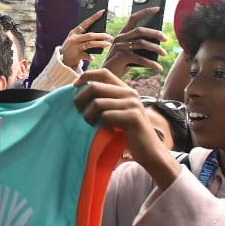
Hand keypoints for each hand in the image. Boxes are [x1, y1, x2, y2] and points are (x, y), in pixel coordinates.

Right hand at [57, 10, 110, 67]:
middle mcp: (74, 38)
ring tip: (108, 44)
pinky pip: (86, 55)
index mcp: (74, 32)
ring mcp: (75, 46)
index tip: (102, 11)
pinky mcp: (76, 55)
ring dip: (100, 44)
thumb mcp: (76, 39)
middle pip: (90, 35)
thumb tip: (100, 33)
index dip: (94, 17)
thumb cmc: (72, 48)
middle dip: (101, 35)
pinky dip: (90, 57)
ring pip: (90, 44)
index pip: (86, 22)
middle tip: (109, 36)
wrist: (62, 60)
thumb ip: (85, 36)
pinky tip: (93, 58)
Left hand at [73, 68, 171, 182]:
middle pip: (95, 87)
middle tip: (78, 112)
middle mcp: (130, 93)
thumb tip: (79, 93)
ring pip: (97, 103)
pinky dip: (100, 124)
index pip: (104, 73)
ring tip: (90, 124)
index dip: (86, 76)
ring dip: (88, 115)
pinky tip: (105, 131)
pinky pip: (106, 116)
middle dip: (80, 99)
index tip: (74, 85)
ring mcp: (132, 104)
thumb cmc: (129, 134)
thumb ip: (106, 101)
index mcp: (125, 90)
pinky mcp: (133, 117)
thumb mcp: (118, 113)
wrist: (150, 152)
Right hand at [101, 7, 166, 75]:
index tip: (157, 8)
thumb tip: (157, 43)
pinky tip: (158, 67)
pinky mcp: (121, 57)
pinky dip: (151, 64)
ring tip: (164, 53)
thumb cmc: (120, 63)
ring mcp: (120, 47)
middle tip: (166, 39)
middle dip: (155, 33)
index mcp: (122, 34)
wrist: (107, 75)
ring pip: (142, 43)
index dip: (145, 12)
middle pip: (140, 30)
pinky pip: (140, 58)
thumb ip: (139, 45)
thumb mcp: (129, 51)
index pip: (134, 18)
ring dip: (156, 48)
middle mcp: (120, 38)